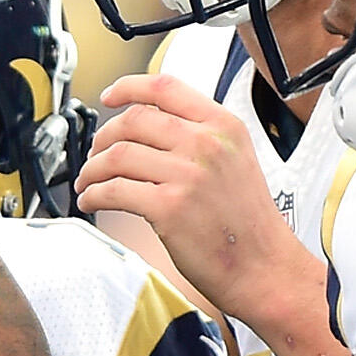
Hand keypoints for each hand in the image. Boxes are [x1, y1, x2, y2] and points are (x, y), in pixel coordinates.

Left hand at [76, 74, 308, 330]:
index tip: (109, 97)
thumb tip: (150, 126)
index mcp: (223, 126)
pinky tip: (93, 201)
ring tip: (89, 181)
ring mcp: (188, 175)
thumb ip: (201, 137)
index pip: (165, 88)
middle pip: (134, 120)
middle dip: (103, 136)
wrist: (266, 268)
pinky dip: (94, 195)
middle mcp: (206, 144)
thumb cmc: (249, 224)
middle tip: (95, 154)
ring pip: (118, 154)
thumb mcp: (237, 160)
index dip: (128, 88)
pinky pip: (114, 190)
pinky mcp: (169, 208)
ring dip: (93, 168)